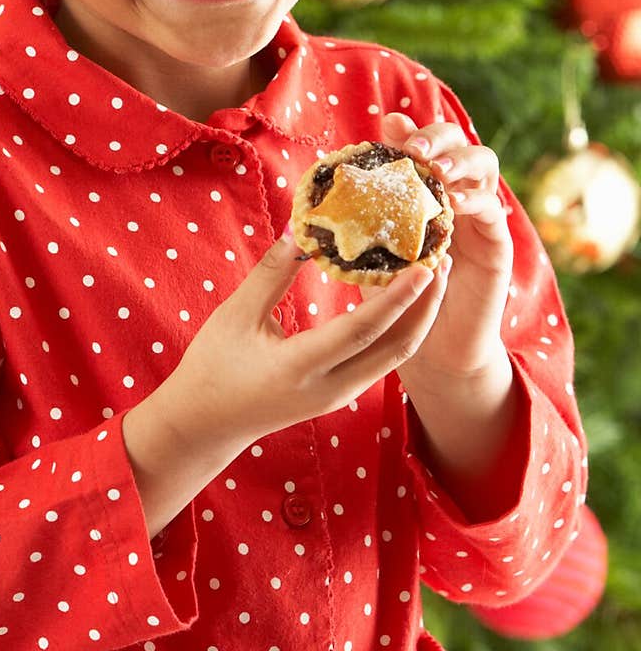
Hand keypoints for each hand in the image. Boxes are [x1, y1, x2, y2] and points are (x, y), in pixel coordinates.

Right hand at [164, 228, 447, 452]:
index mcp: (299, 367)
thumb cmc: (213, 365)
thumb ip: (272, 273)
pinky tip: (403, 301)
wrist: (206, 423)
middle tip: (443, 260)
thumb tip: (303, 228)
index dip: (396, 299)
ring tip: (433, 275)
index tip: (424, 267)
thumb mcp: (236, 315)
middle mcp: (329, 388)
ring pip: (394, 358)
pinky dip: (399, 330)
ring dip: (418, 318)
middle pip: (395, 350)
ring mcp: (338, 396)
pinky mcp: (340, 395)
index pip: (361, 332)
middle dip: (426, 307)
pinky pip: (380, 361)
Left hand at [375, 111, 513, 383]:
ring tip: (438, 170)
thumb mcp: (372, 253)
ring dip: (461, 161)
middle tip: (414, 148)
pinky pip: (494, 211)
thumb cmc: (395, 300)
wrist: (432, 351)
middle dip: (438, 137)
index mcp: (424, 191)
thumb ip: (361, 219)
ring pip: (484, 166)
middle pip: (458, 144)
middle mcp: (456, 194)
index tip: (389, 126)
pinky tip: (456, 204)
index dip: (409, 130)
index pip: (423, 145)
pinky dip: (477, 200)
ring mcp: (480, 216)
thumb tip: (330, 187)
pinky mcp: (497, 244)